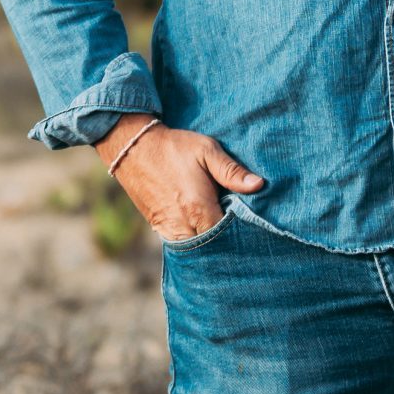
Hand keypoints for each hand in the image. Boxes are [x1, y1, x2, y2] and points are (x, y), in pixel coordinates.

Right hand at [97, 114, 265, 240]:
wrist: (134, 149)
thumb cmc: (174, 147)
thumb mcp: (206, 150)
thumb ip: (231, 171)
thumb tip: (258, 185)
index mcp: (199, 208)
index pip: (228, 232)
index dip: (240, 227)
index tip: (248, 217)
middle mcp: (184, 225)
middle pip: (213, 243)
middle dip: (226, 235)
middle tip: (235, 219)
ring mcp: (169, 229)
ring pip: (197, 246)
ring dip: (208, 238)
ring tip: (219, 221)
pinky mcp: (158, 227)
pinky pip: (181, 243)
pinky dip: (193, 237)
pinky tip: (200, 224)